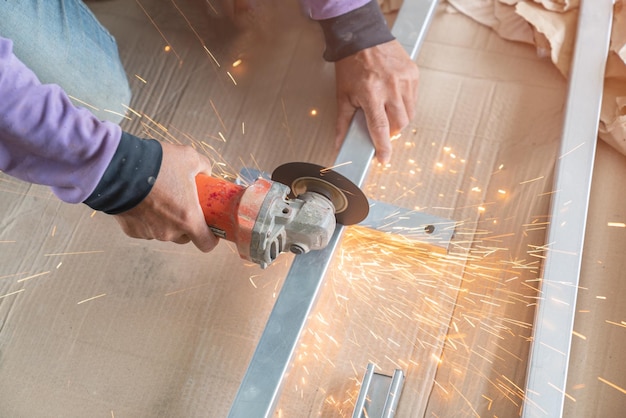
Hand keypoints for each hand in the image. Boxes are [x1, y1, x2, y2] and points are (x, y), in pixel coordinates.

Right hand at [114, 142, 218, 251]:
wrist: (118, 168)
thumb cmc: (157, 164)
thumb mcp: (189, 157)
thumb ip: (204, 167)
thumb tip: (205, 173)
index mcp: (188, 219)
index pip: (206, 244)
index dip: (211, 237)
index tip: (210, 227)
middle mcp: (169, 232)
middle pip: (185, 237)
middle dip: (187, 224)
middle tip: (184, 204)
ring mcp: (149, 233)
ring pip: (164, 232)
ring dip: (166, 221)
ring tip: (161, 198)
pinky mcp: (132, 231)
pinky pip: (146, 228)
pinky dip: (147, 219)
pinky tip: (144, 200)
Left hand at [334, 40, 418, 163]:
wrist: (363, 37)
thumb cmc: (351, 65)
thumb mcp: (343, 95)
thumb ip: (342, 122)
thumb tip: (338, 143)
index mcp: (371, 94)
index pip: (380, 128)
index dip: (383, 147)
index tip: (384, 159)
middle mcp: (390, 87)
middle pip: (399, 124)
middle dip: (391, 131)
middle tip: (383, 125)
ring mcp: (404, 80)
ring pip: (409, 113)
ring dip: (400, 118)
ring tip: (388, 110)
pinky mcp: (413, 73)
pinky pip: (414, 99)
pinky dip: (406, 104)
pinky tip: (394, 97)